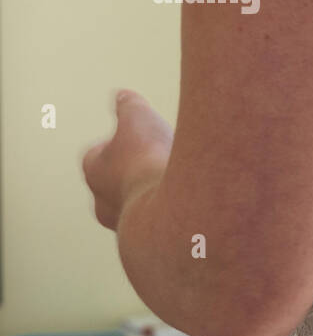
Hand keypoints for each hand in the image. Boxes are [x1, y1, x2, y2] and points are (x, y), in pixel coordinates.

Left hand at [82, 89, 172, 230]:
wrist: (173, 208)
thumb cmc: (148, 161)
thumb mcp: (139, 118)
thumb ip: (130, 105)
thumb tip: (124, 97)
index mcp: (94, 171)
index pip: (97, 155)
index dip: (118, 143)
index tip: (136, 136)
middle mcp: (105, 203)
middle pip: (118, 183)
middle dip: (137, 172)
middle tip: (160, 159)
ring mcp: (130, 224)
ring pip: (141, 204)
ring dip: (158, 192)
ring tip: (182, 179)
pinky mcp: (155, 238)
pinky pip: (163, 221)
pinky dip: (175, 210)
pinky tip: (195, 200)